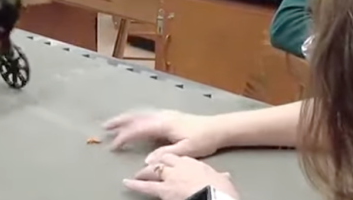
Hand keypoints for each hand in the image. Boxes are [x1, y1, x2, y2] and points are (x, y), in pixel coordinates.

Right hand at [103, 110, 225, 161]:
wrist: (218, 128)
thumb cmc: (203, 139)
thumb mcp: (186, 150)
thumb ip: (165, 154)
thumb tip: (147, 160)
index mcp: (163, 124)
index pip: (138, 129)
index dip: (124, 137)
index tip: (113, 145)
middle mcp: (162, 116)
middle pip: (136, 117)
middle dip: (120, 122)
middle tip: (105, 127)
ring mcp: (165, 114)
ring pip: (140, 114)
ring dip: (126, 118)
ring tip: (114, 124)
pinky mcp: (169, 116)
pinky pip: (146, 114)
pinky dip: (135, 117)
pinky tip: (134, 121)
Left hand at [124, 154, 239, 199]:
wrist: (214, 195)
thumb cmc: (220, 188)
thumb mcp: (222, 179)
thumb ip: (220, 176)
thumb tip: (225, 176)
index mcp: (192, 162)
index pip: (176, 157)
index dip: (169, 160)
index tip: (166, 162)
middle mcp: (179, 166)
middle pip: (162, 162)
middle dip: (154, 165)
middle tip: (146, 168)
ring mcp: (169, 177)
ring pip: (152, 171)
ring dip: (142, 173)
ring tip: (134, 176)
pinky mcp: (163, 190)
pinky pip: (146, 186)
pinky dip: (136, 185)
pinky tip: (127, 183)